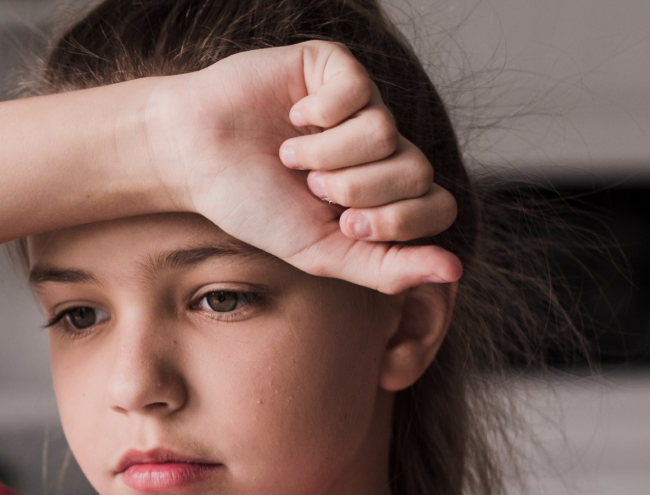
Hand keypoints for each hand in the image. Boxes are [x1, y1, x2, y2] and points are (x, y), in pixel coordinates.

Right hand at [145, 41, 459, 293]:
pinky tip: (291, 119)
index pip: (438, 206)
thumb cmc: (253, 206)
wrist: (195, 160)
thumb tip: (454, 272)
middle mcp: (381, 147)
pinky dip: (316, 116)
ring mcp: (363, 104)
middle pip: (418, 172)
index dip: (396, 222)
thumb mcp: (319, 254)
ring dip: (327, 155)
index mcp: (383, 192)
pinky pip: (358, 92)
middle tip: (314, 189)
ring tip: (291, 157)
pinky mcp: (337, 68)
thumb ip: (386, 269)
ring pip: (387, 133)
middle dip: (358, 190)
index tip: (343, 225)